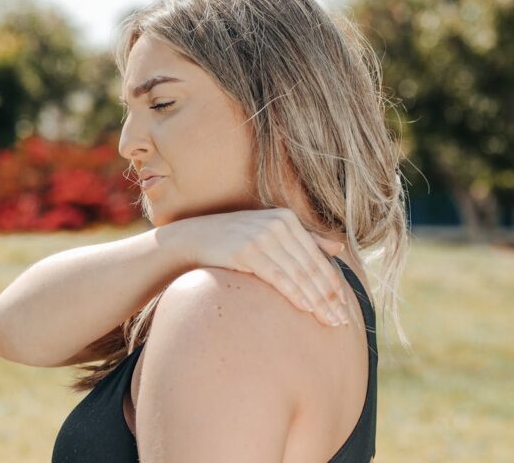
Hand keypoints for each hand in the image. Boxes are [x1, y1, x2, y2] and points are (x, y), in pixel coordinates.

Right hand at [180, 208, 349, 326]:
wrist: (194, 237)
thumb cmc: (234, 238)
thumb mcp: (269, 231)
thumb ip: (305, 238)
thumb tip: (338, 247)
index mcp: (287, 218)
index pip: (317, 257)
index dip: (333, 284)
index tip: (345, 307)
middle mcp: (277, 224)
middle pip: (311, 267)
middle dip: (329, 297)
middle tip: (342, 321)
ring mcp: (261, 236)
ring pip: (298, 274)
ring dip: (317, 300)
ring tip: (329, 321)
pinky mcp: (246, 250)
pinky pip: (277, 276)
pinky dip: (294, 293)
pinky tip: (306, 308)